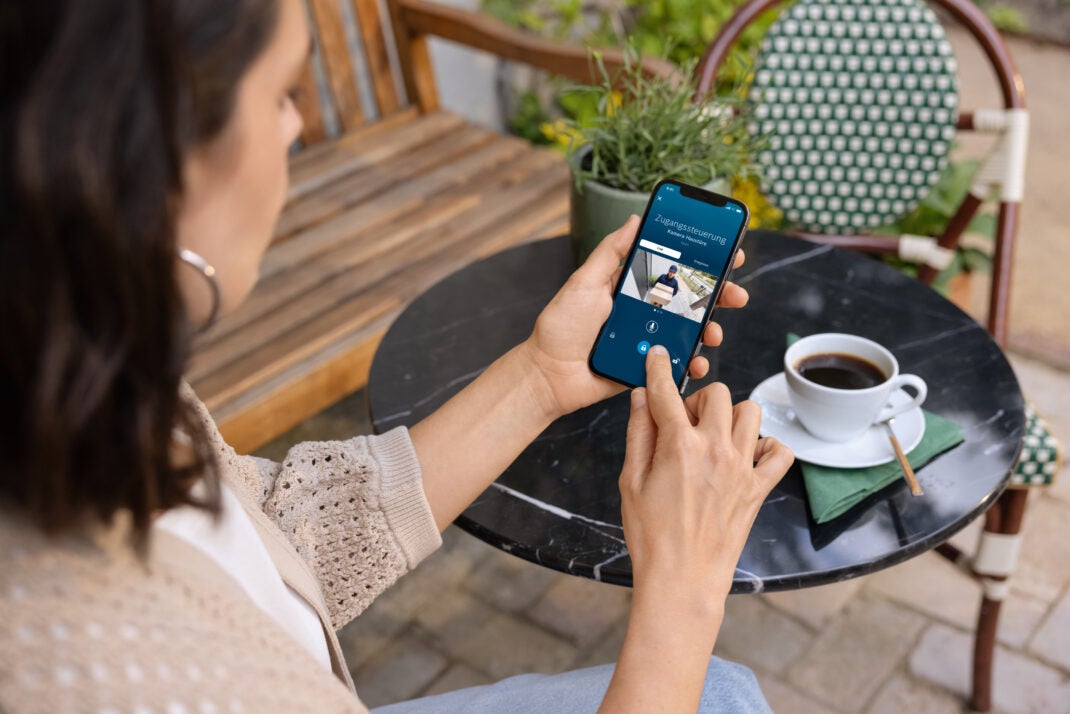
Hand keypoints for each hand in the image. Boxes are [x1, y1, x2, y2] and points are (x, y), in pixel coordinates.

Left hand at [521, 215, 748, 418]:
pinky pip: (676, 364)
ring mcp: (648, 339)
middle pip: (691, 299)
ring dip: (711, 331)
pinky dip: (692, 364)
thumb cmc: (561, 326)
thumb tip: (636, 219)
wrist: (548, 375)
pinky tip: (696, 363)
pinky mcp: (647, 366)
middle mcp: (645, 311)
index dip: (702, 261)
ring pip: (690, 332)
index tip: (728, 252)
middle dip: (719, 296)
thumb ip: (611, 252)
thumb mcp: (584, 281)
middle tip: (736, 294)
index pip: (673, 268)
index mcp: (632, 286)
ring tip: (714, 333)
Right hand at [619, 346, 793, 602]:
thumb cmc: (651, 536)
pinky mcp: (758, 488)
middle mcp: (716, 449)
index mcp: (679, 445)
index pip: (666, 391)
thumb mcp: (630, 481)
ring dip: (732, 416)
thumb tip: (640, 398)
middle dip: (699, 398)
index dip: (659, 368)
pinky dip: (768, 446)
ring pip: (751, 412)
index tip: (659, 357)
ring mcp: (742, 468)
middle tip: (685, 420)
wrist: (682, 580)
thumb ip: (638, 434)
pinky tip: (747, 455)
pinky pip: (780, 452)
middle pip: (718, 393)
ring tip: (715, 435)